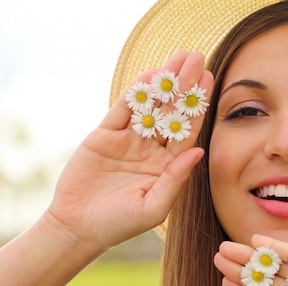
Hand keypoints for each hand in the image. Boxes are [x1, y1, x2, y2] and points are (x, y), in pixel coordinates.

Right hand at [43, 51, 212, 250]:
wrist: (78, 227)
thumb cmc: (119, 224)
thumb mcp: (154, 207)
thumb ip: (176, 179)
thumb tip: (198, 151)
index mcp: (167, 166)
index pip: (186, 130)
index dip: (198, 105)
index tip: (209, 81)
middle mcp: (151, 149)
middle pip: (171, 111)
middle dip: (184, 85)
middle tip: (197, 57)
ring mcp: (128, 141)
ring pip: (149, 105)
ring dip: (164, 81)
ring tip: (179, 57)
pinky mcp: (105, 135)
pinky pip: (123, 109)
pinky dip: (135, 92)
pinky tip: (150, 74)